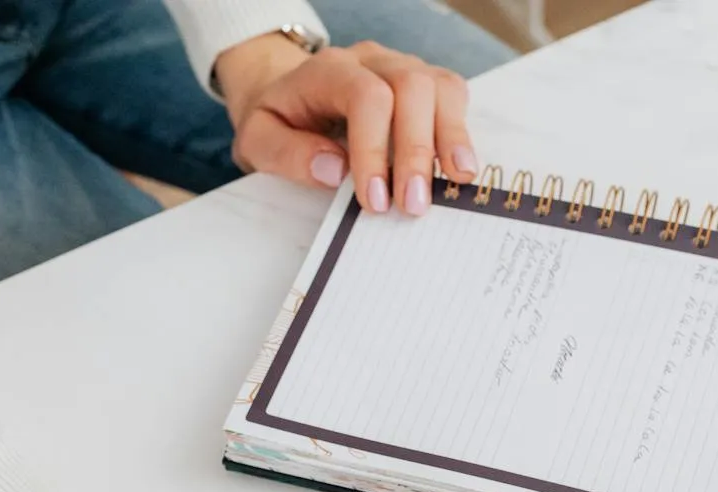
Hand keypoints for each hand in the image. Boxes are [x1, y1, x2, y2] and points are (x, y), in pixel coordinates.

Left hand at [214, 34, 478, 216]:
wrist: (291, 95)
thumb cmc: (279, 121)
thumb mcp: (258, 140)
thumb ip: (287, 153)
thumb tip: (334, 171)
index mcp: (327, 70)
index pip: (364, 96)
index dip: (374, 148)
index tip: (373, 201)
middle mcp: (370, 61)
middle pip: (410, 86)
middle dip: (415, 150)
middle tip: (412, 205)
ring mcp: (401, 66)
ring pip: (439, 85)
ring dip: (449, 138)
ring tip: (455, 183)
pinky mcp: (422, 82)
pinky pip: (452, 95)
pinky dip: (459, 131)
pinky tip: (459, 169)